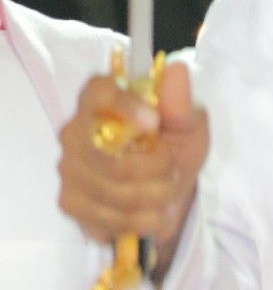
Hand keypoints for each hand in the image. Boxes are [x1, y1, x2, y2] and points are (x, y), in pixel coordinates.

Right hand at [58, 62, 208, 277]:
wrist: (165, 200)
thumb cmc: (171, 154)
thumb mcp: (187, 130)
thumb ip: (181, 106)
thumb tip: (176, 71)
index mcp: (102, 103)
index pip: (96, 91)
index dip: (124, 105)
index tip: (154, 122)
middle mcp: (76, 132)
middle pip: (107, 152)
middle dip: (155, 166)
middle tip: (174, 169)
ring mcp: (69, 168)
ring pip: (114, 188)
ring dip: (156, 194)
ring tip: (168, 191)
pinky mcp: (70, 202)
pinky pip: (110, 216)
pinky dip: (143, 218)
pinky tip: (153, 212)